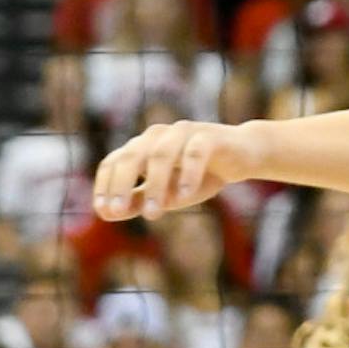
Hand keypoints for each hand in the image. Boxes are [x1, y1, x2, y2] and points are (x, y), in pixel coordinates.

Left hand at [96, 119, 253, 220]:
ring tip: (153, 214)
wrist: (244, 155)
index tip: (104, 211)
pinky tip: (185, 196)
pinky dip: (187, 174)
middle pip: (131, 155)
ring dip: (154, 185)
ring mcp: (184, 133)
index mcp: (143, 147)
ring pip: (160, 154)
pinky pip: (194, 153)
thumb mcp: (167, 193)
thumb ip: (138, 201)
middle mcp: (158, 136)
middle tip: (118, 211)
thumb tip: (105, 214)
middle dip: (122, 184)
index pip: (113, 162)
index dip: (105, 185)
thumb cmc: (201, 175)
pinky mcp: (210, 136)